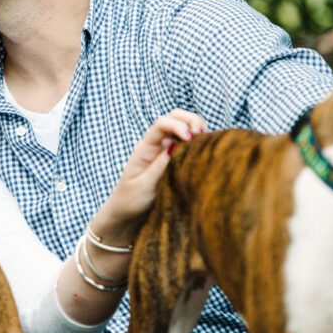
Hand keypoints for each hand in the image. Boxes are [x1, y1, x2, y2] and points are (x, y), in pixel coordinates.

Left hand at [92, 110, 206, 244]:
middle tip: (201, 136)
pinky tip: (205, 153)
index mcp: (145, 148)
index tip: (190, 138)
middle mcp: (157, 145)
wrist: (126, 215)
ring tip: (206, 142)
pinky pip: (190, 145)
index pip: (161, 124)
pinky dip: (200, 143)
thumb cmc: (131, 201)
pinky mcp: (177, 161)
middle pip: (175, 117)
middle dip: (191, 120)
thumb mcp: (144, 186)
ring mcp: (167, 151)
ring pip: (185, 127)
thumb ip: (159, 167)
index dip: (178, 125)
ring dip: (198, 129)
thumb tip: (175, 146)